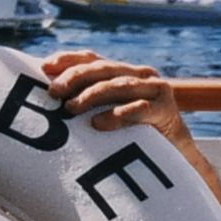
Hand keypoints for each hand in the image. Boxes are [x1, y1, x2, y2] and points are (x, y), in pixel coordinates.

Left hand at [42, 50, 186, 142]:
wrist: (177, 161)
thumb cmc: (134, 139)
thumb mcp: (107, 115)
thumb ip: (85, 103)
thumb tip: (48, 98)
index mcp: (123, 73)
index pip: (92, 59)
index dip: (68, 60)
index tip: (44, 67)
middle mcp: (140, 75)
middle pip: (103, 69)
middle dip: (75, 77)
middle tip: (54, 92)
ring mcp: (156, 90)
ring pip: (119, 85)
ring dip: (92, 95)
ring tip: (71, 108)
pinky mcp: (167, 110)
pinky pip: (139, 109)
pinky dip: (117, 115)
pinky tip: (98, 123)